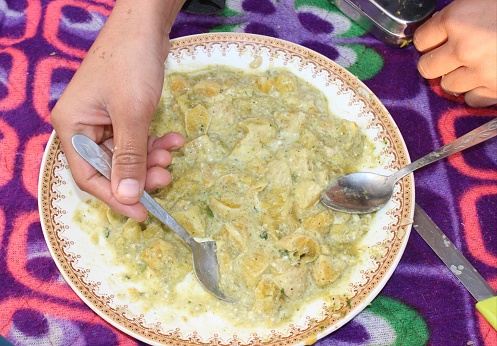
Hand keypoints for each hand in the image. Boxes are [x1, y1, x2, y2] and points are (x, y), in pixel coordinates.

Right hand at [51, 0, 184, 220]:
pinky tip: (175, 139)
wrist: (144, 27)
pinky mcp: (121, 114)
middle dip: (141, 174)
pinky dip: (155, 142)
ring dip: (152, 158)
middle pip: (111, 167)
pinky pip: (137, 138)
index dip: (116, 197)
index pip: (89, 176)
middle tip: (166, 176)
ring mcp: (103, 120)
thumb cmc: (131, 65)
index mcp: (72, 127)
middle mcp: (83, 126)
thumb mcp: (132, 115)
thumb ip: (129, 158)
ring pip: (128, 154)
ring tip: (172, 154)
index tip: (143, 213)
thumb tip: (128, 196)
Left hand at [413, 0, 496, 106]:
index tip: (439, 40)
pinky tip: (486, 79)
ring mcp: (480, 72)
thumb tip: (442, 26)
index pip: (421, 39)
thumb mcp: (483, 0)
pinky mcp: (496, 90)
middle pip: (427, 68)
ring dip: (457, 79)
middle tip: (452, 57)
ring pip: (448, 86)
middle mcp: (463, 48)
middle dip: (436, 63)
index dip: (430, 40)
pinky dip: (476, 92)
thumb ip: (460, 15)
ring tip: (473, 67)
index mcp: (458, 18)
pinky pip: (471, 100)